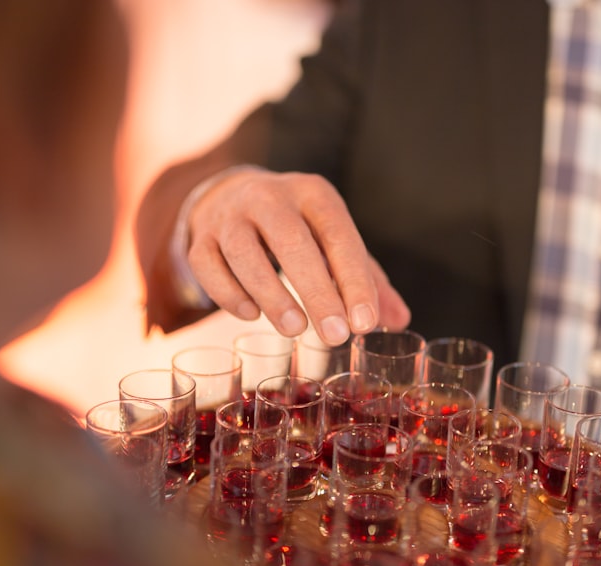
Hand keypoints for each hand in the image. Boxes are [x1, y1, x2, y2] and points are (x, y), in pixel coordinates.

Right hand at [185, 167, 410, 344]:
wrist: (231, 196)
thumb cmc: (298, 228)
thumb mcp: (334, 241)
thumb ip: (368, 280)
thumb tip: (399, 322)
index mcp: (313, 194)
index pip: (337, 235)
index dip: (353, 280)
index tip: (364, 322)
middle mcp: (269, 197)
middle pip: (291, 242)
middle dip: (316, 292)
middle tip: (335, 336)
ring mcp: (229, 216)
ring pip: (244, 254)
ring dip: (271, 295)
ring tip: (295, 330)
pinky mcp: (201, 238)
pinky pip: (207, 265)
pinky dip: (228, 293)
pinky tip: (250, 315)